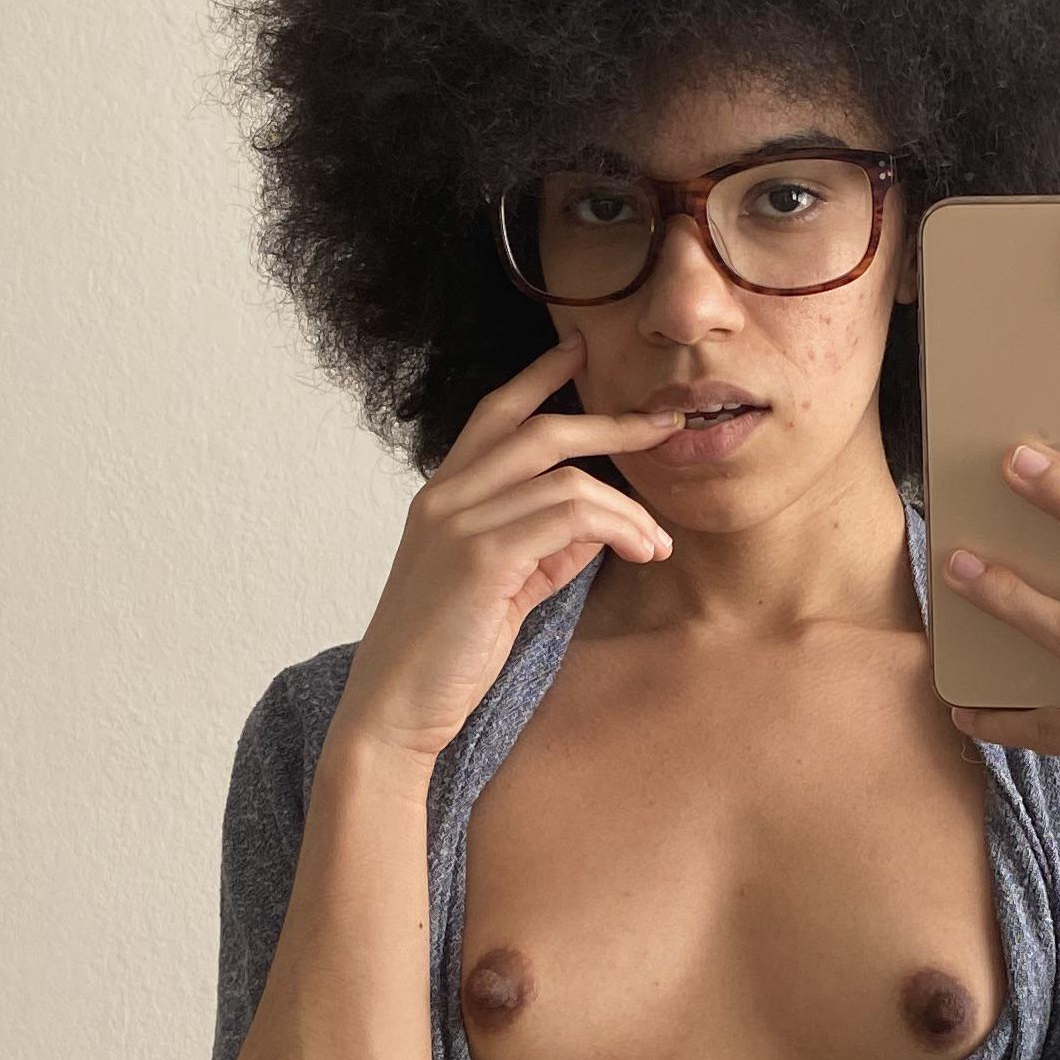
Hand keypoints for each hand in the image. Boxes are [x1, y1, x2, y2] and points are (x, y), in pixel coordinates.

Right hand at [332, 333, 681, 768]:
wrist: (394, 710)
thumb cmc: (446, 655)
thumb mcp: (504, 588)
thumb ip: (545, 547)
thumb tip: (600, 521)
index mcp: (442, 496)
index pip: (494, 414)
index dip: (538, 377)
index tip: (579, 349)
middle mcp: (445, 496)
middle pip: (540, 430)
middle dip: (612, 425)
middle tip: (665, 427)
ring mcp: (458, 522)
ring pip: (568, 478)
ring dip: (630, 507)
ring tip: (658, 543)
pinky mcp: (481, 556)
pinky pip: (570, 516)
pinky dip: (618, 528)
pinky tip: (642, 551)